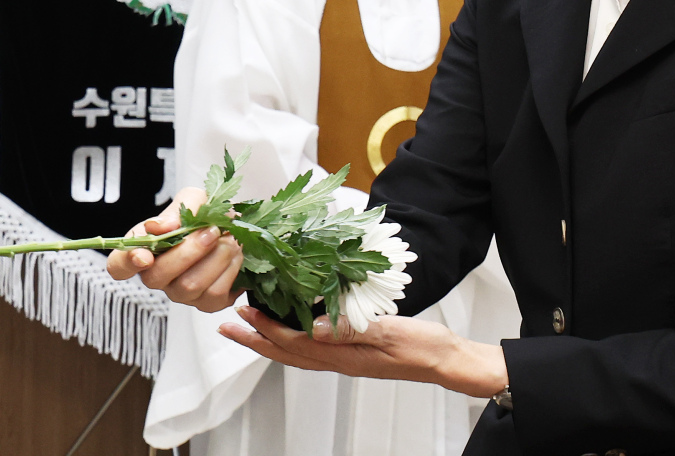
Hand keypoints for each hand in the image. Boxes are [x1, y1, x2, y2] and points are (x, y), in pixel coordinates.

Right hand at [105, 186, 244, 312]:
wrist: (233, 227)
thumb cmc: (204, 213)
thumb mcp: (191, 200)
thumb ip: (175, 211)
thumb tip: (161, 227)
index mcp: (143, 249)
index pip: (119, 266)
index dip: (127, 263)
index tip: (144, 255)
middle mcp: (157, 276)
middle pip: (158, 276)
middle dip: (189, 251)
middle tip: (212, 230)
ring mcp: (180, 293)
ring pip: (190, 286)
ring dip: (215, 258)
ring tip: (229, 238)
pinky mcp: (207, 304)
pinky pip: (215, 295)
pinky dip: (230, 270)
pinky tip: (235, 254)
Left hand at [219, 306, 507, 397]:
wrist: (447, 360)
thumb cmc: (423, 346)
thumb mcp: (389, 332)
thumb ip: (351, 330)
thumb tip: (313, 328)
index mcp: (344, 356)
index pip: (295, 343)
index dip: (267, 329)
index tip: (244, 314)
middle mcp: (339, 360)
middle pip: (287, 352)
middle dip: (255, 339)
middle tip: (227, 326)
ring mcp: (346, 359)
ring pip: (296, 351)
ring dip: (269, 339)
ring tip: (247, 327)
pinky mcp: (355, 352)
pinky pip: (314, 348)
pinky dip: (293, 338)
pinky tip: (291, 329)